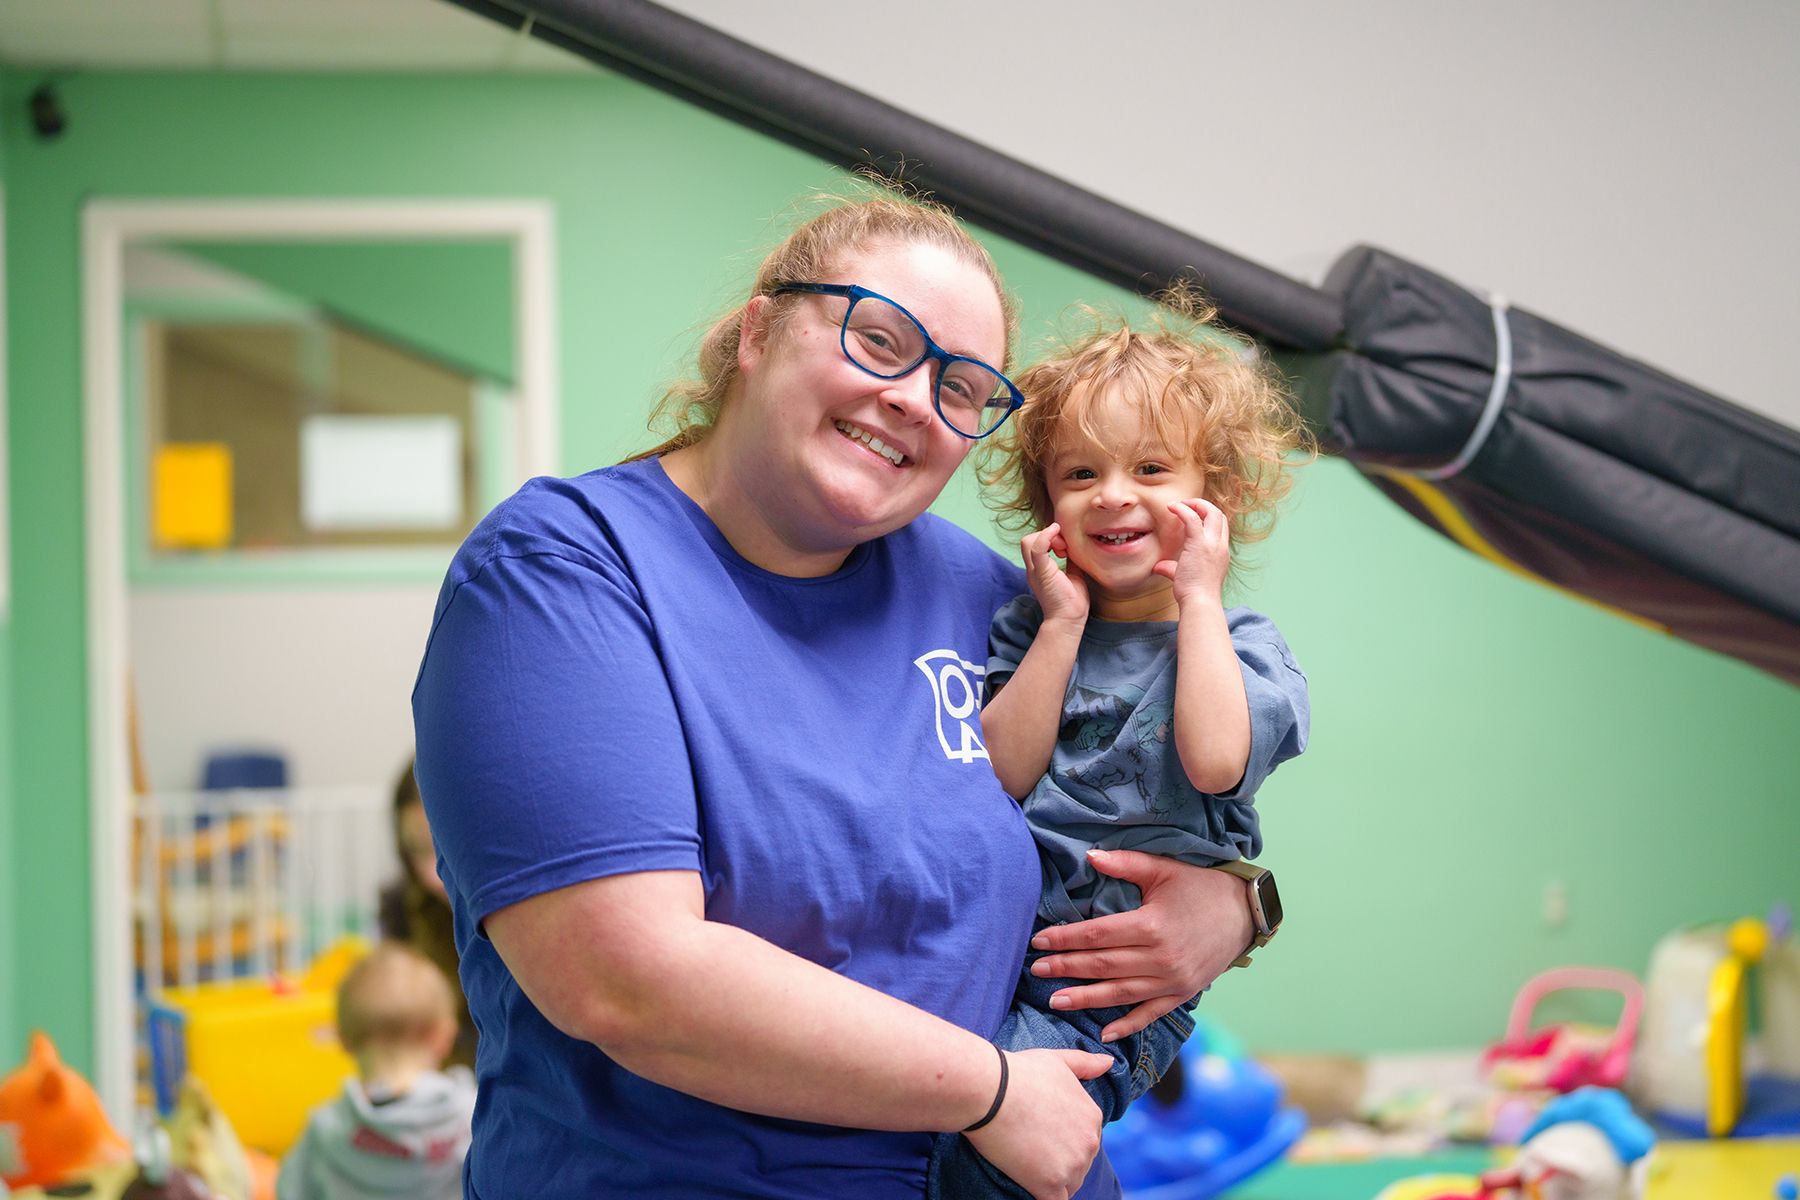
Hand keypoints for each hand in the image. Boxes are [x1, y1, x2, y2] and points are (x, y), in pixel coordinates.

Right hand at [965, 1048, 1109, 1199]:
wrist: (990, 1091)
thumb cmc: (1019, 1072)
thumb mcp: (1058, 1060)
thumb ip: (1086, 1064)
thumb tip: (1109, 1062)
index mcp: (1093, 1117)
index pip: (1084, 1138)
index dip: (1063, 1138)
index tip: (1041, 1132)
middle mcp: (1089, 1144)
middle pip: (1079, 1163)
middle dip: (1060, 1160)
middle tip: (1031, 1146)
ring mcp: (1071, 1167)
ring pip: (1068, 1184)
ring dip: (1052, 1179)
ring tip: (1027, 1163)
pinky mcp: (1049, 1186)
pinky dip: (1044, 1196)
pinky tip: (1030, 1185)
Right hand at [1021, 524, 1089, 625]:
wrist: (1069, 621)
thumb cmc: (1072, 602)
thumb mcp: (1073, 575)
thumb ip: (1072, 560)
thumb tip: (1078, 547)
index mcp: (1039, 571)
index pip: (1034, 545)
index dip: (1049, 539)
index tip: (1065, 548)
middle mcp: (1033, 570)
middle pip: (1027, 541)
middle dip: (1047, 536)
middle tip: (1064, 547)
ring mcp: (1035, 572)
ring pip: (1028, 541)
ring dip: (1048, 537)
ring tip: (1063, 549)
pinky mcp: (1042, 573)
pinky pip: (1037, 548)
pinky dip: (1046, 535)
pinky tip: (1056, 530)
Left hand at [1028, 849, 1252, 1040]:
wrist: (1246, 913)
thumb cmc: (1201, 887)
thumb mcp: (1163, 869)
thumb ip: (1125, 864)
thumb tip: (1089, 856)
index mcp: (1152, 925)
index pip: (1097, 935)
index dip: (1065, 938)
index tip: (1039, 941)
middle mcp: (1160, 958)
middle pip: (1103, 965)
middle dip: (1066, 967)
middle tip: (1036, 970)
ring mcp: (1172, 981)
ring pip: (1120, 993)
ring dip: (1086, 998)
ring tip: (1055, 1001)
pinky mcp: (1182, 994)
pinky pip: (1150, 1013)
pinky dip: (1127, 1025)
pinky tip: (1104, 1032)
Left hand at [1151, 499, 1229, 607]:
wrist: (1199, 602)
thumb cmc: (1193, 594)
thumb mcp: (1183, 576)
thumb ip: (1172, 568)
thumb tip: (1159, 567)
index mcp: (1221, 552)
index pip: (1221, 526)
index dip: (1208, 516)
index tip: (1192, 515)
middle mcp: (1220, 546)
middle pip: (1219, 514)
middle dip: (1203, 506)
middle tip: (1185, 506)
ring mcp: (1212, 544)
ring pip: (1212, 512)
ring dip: (1195, 504)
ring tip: (1178, 505)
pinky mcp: (1199, 544)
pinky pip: (1192, 518)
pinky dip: (1182, 509)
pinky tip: (1171, 507)